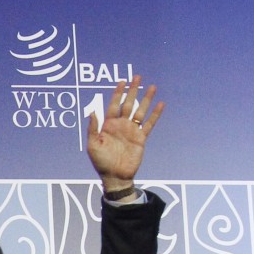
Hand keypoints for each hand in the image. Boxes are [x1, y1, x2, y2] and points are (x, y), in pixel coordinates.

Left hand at [86, 74, 164, 192]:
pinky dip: (155, 114)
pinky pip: (149, 124)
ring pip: (140, 111)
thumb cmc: (101, 162)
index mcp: (108, 125)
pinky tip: (161, 104)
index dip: (118, 93)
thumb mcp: (93, 145)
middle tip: (137, 77)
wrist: (115, 176)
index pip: (114, 104)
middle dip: (132, 90)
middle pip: (128, 103)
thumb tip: (92, 112)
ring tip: (152, 86)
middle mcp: (121, 125)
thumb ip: (93, 128)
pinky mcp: (141, 138)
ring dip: (146, 99)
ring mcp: (132, 131)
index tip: (122, 81)